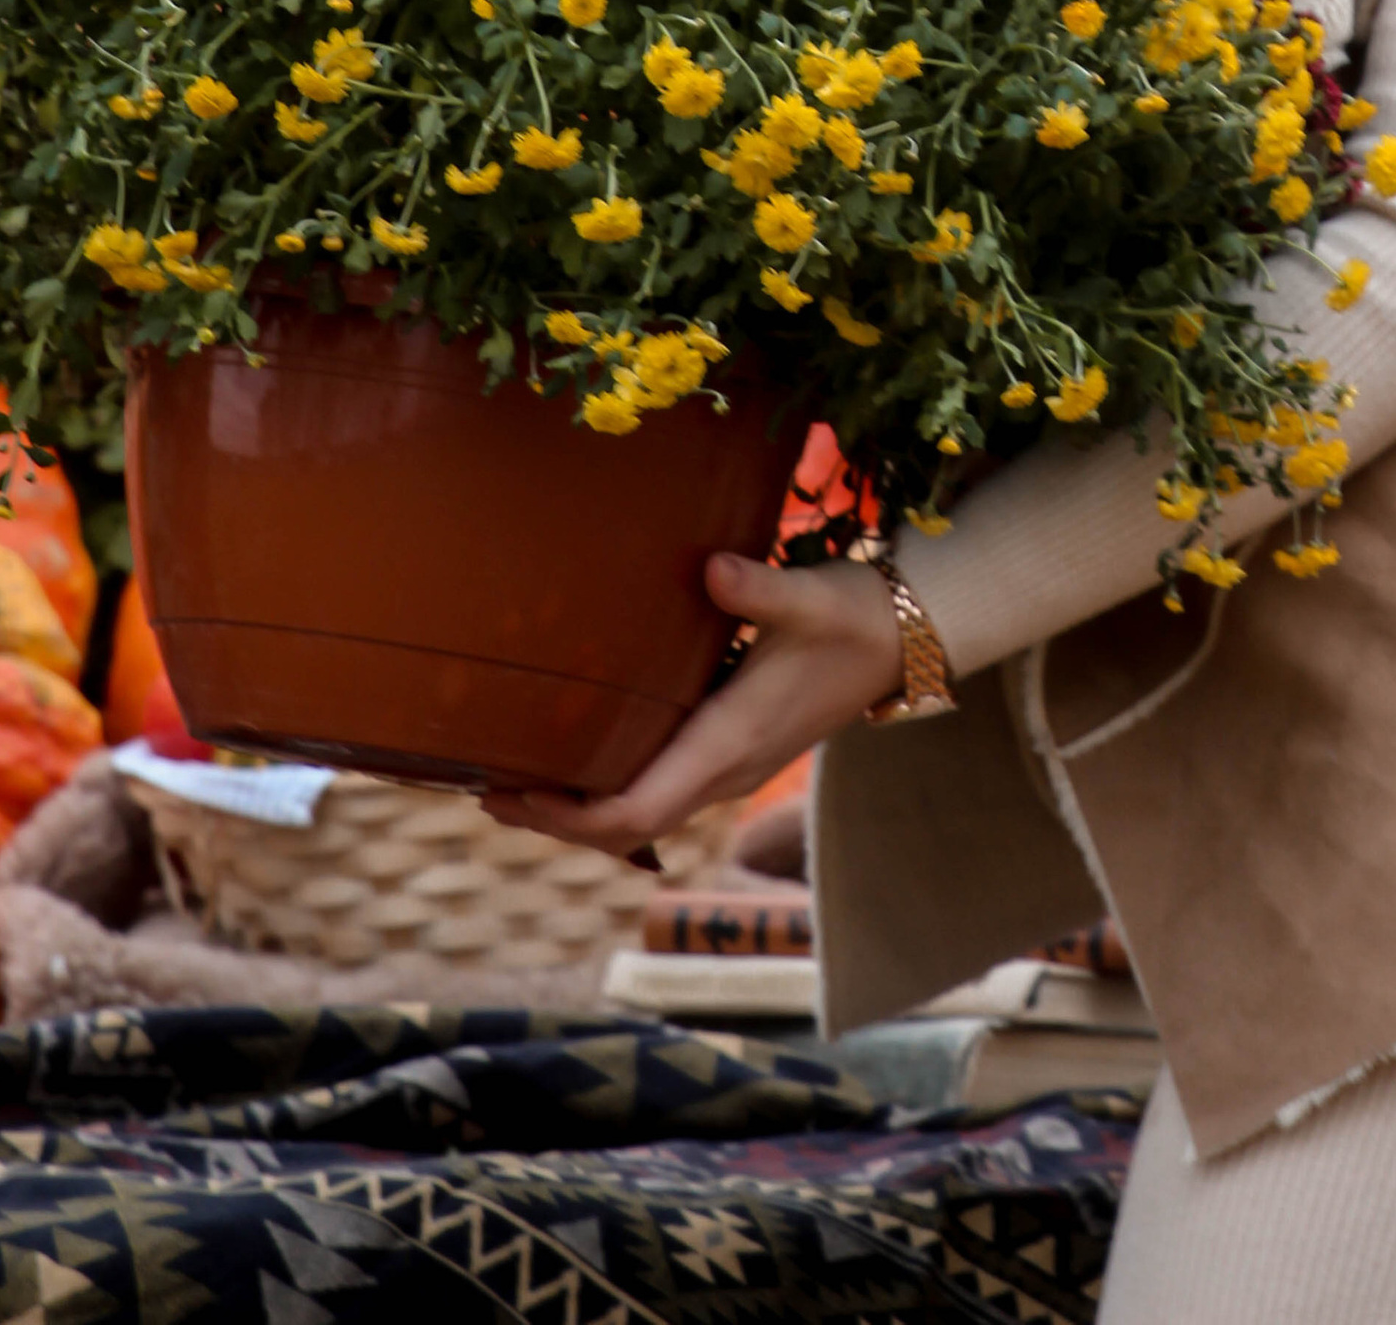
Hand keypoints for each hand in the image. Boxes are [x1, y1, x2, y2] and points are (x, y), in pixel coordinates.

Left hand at [478, 554, 905, 855]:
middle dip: (555, 818)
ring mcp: (732, 766)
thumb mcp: (811, 596)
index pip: (638, 811)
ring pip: (643, 812)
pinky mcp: (735, 749)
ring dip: (580, 806)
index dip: (570, 818)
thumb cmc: (857, 616)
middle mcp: (725, 770)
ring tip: (517, 774)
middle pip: (628, 826)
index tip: (513, 793)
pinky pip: (661, 788)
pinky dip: (613, 784)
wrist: (910, 639)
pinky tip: (585, 747)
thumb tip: (711, 569)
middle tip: (485, 786)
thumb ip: (759, 587)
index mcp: (730, 743)